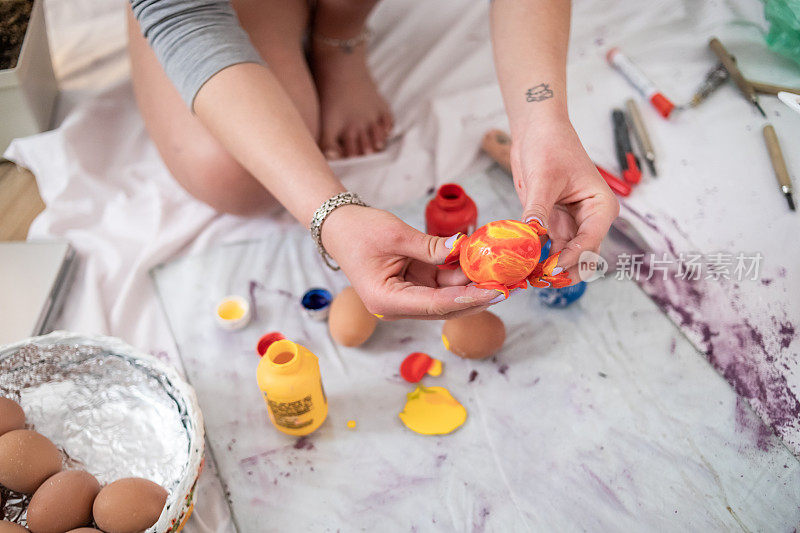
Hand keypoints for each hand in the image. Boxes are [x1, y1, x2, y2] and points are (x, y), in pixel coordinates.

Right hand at [321, 205, 498, 319]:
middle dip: (477, 296)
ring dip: (472, 285)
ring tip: (502, 273)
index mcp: (387, 301)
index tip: (495, 292)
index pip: (436, 305)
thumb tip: (462, 250)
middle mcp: (398, 306)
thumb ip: (430, 247)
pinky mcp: (414, 285)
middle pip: (445, 306)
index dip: (468, 298)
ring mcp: (407, 296)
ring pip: (447, 296)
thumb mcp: (397, 235)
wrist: (339, 226)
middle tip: (509, 286)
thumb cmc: (360, 231)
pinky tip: (482, 264)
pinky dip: (460, 274)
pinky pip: (442, 284)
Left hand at [510, 120, 618, 274]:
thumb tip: (532, 234)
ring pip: (566, 257)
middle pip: (582, 256)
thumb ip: (538, 209)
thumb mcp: (543, 178)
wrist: (537, 131)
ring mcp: (572, 223)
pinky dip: (538, 258)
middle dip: (564, 270)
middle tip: (540, 280)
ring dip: (549, 268)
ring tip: (528, 277)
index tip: (551, 269)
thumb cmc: (549, 145)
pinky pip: (549, 248)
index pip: (590, 240)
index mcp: (600, 207)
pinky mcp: (553, 223)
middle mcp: (590, 219)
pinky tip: (523, 266)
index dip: (572, 258)